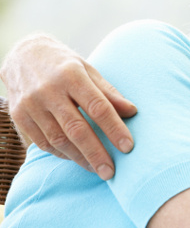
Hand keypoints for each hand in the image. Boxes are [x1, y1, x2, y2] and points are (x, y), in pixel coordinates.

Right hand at [0, 34, 136, 179]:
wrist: (22, 55)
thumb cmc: (65, 65)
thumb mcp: (89, 70)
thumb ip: (109, 93)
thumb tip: (133, 112)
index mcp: (72, 76)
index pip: (98, 106)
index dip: (114, 128)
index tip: (128, 147)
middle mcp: (49, 90)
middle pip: (76, 128)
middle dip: (96, 153)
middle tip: (111, 172)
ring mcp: (31, 104)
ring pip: (58, 139)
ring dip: (79, 158)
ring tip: (97, 169)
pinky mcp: (18, 115)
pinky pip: (43, 142)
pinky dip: (62, 153)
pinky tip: (76, 158)